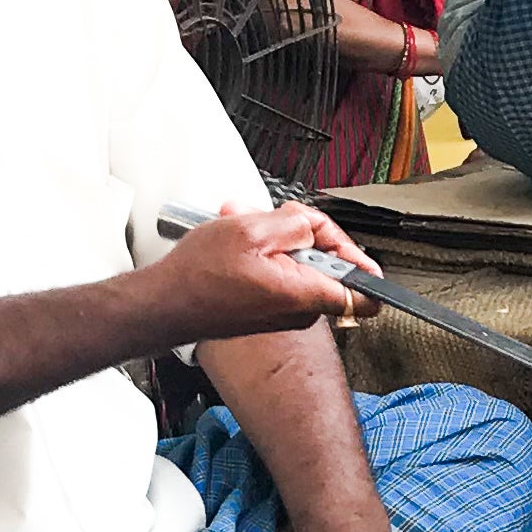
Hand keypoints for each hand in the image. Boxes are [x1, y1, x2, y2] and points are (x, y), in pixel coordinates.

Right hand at [144, 203, 377, 345]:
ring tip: (245, 224)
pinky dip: (265, 252)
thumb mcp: (252, 230)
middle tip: (276, 220)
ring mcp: (285, 311)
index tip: (341, 240)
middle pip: (329, 264)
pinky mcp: (268, 308)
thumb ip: (296, 225)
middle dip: (304, 234)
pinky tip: (239, 240)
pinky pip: (281, 273)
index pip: (366, 294)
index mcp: (305, 293)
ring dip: (277, 238)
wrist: (165, 303)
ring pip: (300, 264)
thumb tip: (313, 228)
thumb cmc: (199, 276)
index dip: (360, 260)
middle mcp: (301, 310)